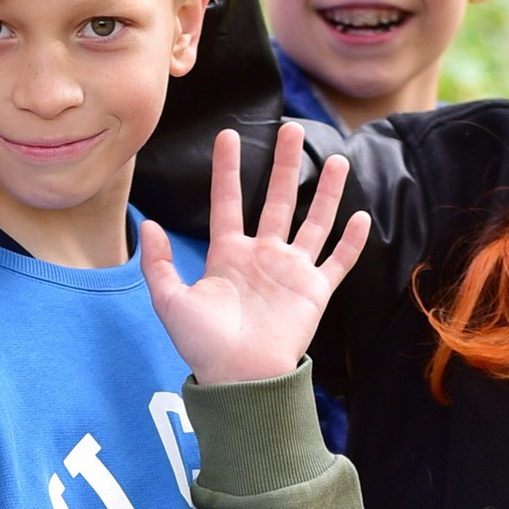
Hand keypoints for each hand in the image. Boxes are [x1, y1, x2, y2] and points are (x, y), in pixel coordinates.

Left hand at [140, 121, 369, 385]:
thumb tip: (148, 224)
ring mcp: (291, 272)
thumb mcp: (170, 302)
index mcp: (228, 256)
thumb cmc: (204, 346)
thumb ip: (158, 263)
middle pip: (277, 200)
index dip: (227, 170)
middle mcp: (263, 257)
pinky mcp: (314, 291)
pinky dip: (351, 241)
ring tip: (338, 160)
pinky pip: (337, 261)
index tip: (228, 135)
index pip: (228, 202)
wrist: (240, 379)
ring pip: (313, 222)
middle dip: (284, 165)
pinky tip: (361, 216)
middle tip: (291, 129)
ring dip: (326, 192)